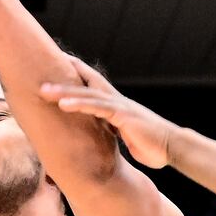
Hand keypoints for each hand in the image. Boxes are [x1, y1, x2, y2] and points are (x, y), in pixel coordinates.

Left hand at [38, 64, 179, 171]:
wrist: (173, 148)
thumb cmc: (154, 147)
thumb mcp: (128, 139)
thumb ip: (116, 134)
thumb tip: (106, 139)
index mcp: (116, 106)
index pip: (91, 85)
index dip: (74, 76)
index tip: (55, 68)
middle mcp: (116, 101)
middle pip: (85, 82)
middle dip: (64, 74)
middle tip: (42, 67)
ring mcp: (119, 106)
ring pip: (86, 93)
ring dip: (63, 90)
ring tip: (43, 90)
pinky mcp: (123, 116)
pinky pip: (97, 108)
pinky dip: (79, 104)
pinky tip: (62, 104)